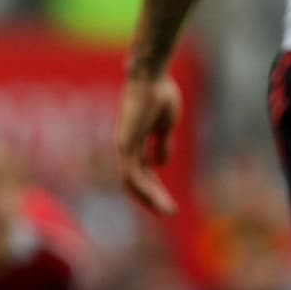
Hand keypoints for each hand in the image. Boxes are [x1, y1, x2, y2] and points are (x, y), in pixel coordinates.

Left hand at [116, 73, 183, 214]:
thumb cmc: (159, 95)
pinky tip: (156, 199)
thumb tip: (160, 165)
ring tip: (166, 210)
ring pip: (133, 182)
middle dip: (151, 198)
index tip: (166, 202)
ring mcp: (123, 146)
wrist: (152, 77)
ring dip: (149, 198)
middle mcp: (126, 147)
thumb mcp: (164, 127)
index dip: (153, 188)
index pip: (141, 173)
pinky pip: (131, 173)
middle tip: (167, 212)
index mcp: (135, 142)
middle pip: (135, 181)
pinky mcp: (125, 144)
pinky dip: (142, 188)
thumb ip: (161, 145)